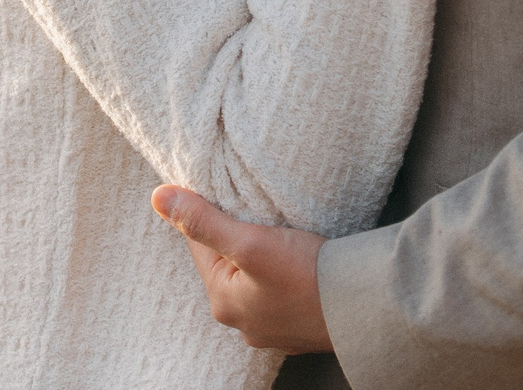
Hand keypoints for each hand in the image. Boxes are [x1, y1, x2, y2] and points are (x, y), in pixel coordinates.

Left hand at [152, 185, 331, 354]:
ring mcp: (273, 328)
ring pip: (255, 278)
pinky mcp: (299, 327)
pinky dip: (286, 275)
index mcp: (223, 302)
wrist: (365, 307)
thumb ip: (203, 220)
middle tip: (263, 214)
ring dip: (263, 256)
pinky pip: (281, 292)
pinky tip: (301, 262)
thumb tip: (158, 197)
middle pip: (229, 262)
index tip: (233, 195)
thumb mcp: (250, 241)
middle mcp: (243, 323)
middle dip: (240, 236)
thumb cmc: (307, 274)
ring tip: (284, 236)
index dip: (214, 214)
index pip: (201, 245)